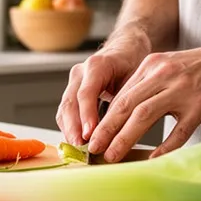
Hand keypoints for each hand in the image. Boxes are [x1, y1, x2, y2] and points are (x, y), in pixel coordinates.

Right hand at [56, 31, 149, 145]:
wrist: (125, 51)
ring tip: (79, 149)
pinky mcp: (72, 91)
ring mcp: (73, 81)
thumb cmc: (132, 64)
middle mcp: (81, 72)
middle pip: (70, 102)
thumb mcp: (136, 78)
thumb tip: (128, 128)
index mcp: (97, 65)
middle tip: (81, 147)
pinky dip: (70, 128)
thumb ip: (128, 99)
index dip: (86, 115)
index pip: (86, 93)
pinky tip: (77, 142)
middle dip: (74, 127)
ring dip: (70, 130)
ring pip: (65, 108)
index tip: (89, 134)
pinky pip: (66, 112)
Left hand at [87, 43, 200, 161]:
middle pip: (126, 104)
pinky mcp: (200, 105)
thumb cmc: (200, 69)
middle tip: (93, 148)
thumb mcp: (167, 67)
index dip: (103, 117)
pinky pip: (178, 130)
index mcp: (151, 65)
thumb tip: (120, 113)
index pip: (120, 94)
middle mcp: (162, 75)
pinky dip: (164, 146)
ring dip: (125, 138)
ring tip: (112, 155)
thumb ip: (146, 84)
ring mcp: (181, 90)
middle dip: (106, 129)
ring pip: (144, 116)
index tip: (91, 135)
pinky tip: (153, 159)